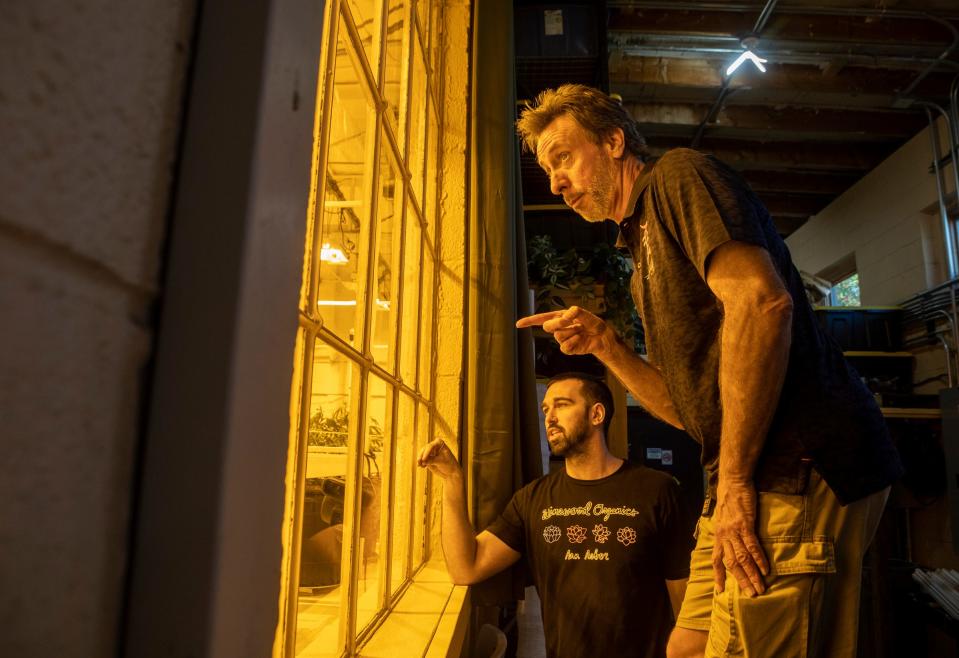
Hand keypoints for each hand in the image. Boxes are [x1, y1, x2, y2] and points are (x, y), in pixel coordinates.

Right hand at [417, 439, 462, 480]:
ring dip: (419, 460)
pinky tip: (421, 467)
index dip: (426, 452)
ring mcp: (430, 452)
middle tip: (419, 462)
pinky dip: (420, 463)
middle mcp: (434, 446)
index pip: (431, 446)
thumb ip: (432, 460)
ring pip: (422, 454)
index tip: (424, 459)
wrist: (451, 472)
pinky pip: (421, 459)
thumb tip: (423, 461)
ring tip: (419, 466)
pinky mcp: (427, 458)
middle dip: (421, 456)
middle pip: (424, 449)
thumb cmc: (450, 464)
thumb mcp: (442, 462)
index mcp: (439, 443)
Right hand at [515, 306, 617, 357]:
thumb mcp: (586, 314)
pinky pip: (565, 347)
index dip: (529, 321)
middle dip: (558, 324)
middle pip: (547, 327)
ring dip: (571, 332)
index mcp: (560, 317)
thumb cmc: (593, 323)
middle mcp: (559, 328)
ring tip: (581, 331)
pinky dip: (574, 343)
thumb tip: (566, 315)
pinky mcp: (567, 349)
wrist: (602, 337)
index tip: (518, 324)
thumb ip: (576, 312)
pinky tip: (581, 340)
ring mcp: (562, 339)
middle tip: (571, 322)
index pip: (542, 319)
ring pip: (558, 336)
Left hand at [711, 480, 768, 596]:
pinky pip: (752, 545)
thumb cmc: (729, 500)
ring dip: (752, 574)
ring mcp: (734, 531)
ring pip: (742, 558)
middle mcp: (723, 536)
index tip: (720, 590)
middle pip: (731, 563)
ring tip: (760, 587)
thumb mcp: (722, 518)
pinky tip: (765, 569)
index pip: (716, 559)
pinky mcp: (745, 525)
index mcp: (718, 535)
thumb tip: (727, 543)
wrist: (733, 482)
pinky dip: (759, 559)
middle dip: (741, 580)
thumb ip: (724, 532)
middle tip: (750, 595)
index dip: (718, 575)